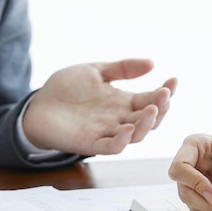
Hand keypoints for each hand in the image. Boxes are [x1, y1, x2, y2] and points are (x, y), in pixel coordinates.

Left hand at [22, 58, 176, 154]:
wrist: (37, 105)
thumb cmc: (65, 89)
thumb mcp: (96, 71)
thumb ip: (122, 68)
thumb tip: (152, 63)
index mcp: (123, 102)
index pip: (151, 99)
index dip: (165, 92)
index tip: (173, 79)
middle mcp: (119, 119)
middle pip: (150, 119)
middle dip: (161, 108)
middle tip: (165, 93)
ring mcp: (106, 132)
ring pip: (136, 135)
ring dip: (147, 124)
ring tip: (152, 108)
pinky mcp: (90, 144)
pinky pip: (111, 147)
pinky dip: (122, 141)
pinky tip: (128, 129)